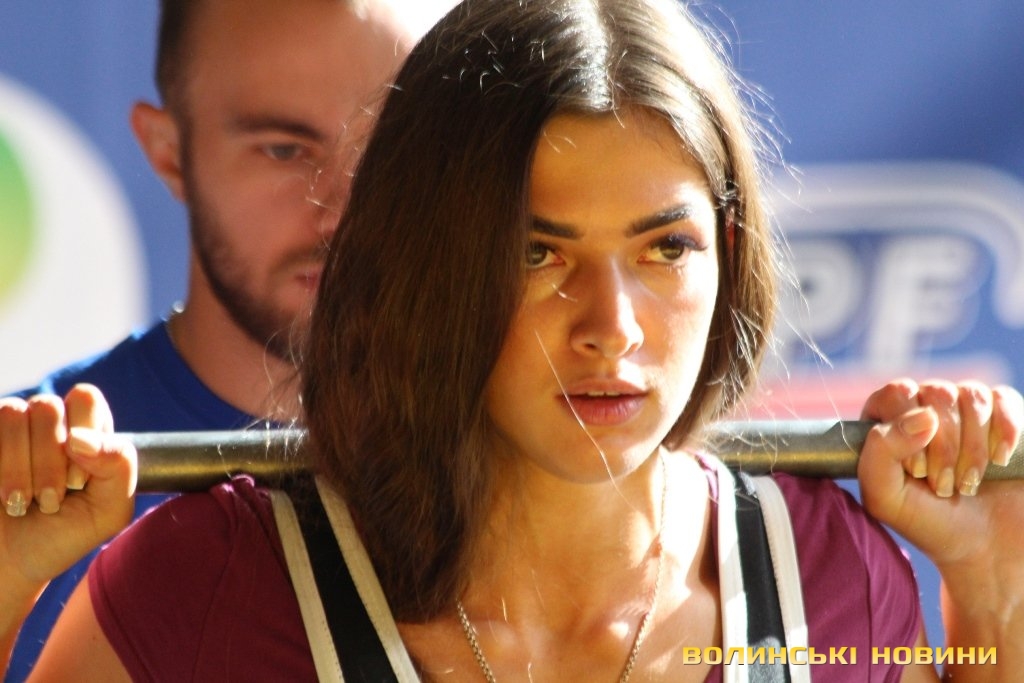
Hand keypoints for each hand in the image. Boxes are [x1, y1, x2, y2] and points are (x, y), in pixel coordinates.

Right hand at [0, 384, 135, 592]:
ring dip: (19, 468)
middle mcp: (45, 421)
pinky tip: (1, 496)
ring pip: (13, 413)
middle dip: (49, 462)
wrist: (8, 565)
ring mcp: (7, 428)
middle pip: (48, 407)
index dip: (83, 436)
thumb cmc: (62, 536)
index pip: (84, 398)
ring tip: (22, 502)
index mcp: (84, 429)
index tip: (79, 481)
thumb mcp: (109, 511)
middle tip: (50, 500)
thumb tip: (78, 437)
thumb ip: (118, 466)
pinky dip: (0, 470)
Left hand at [856, 378, 1022, 565]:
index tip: (917, 471)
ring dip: (974, 447)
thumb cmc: (929, 522)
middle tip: (944, 485)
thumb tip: (924, 415)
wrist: (986, 548)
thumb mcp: (885, 497)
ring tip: (969, 483)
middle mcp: (925, 408)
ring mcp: (965, 410)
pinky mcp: (1003, 416)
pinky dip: (1005, 431)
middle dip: (945, 446)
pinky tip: (1000, 461)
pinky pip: (1003, 398)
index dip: (907, 429)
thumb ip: (880, 452)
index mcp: (889, 421)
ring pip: (971, 394)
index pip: (896, 393)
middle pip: (936, 393)